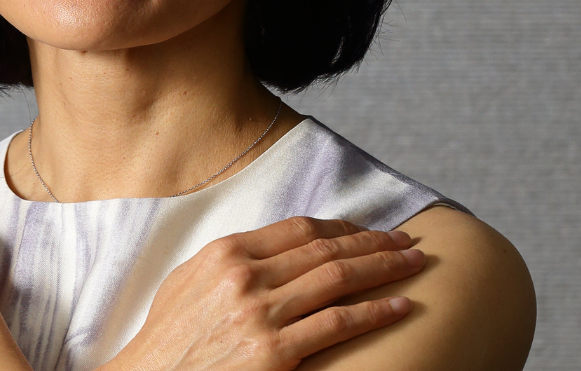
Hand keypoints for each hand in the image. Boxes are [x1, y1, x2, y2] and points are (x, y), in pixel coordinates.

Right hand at [109, 217, 424, 370]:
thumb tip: (271, 245)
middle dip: (373, 242)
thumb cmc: (167, 338)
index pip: (299, 228)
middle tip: (406, 241)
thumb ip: (229, 259)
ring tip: (413, 264)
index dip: (342, 226)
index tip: (368, 229)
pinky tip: (400, 306)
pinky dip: (375, 312)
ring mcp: (259, 314)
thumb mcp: (187, 282)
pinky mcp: (273, 353)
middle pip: (325, 248)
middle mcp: (245, 276)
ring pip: (338, 279)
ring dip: (383, 268)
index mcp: (225, 252)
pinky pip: (337, 324)